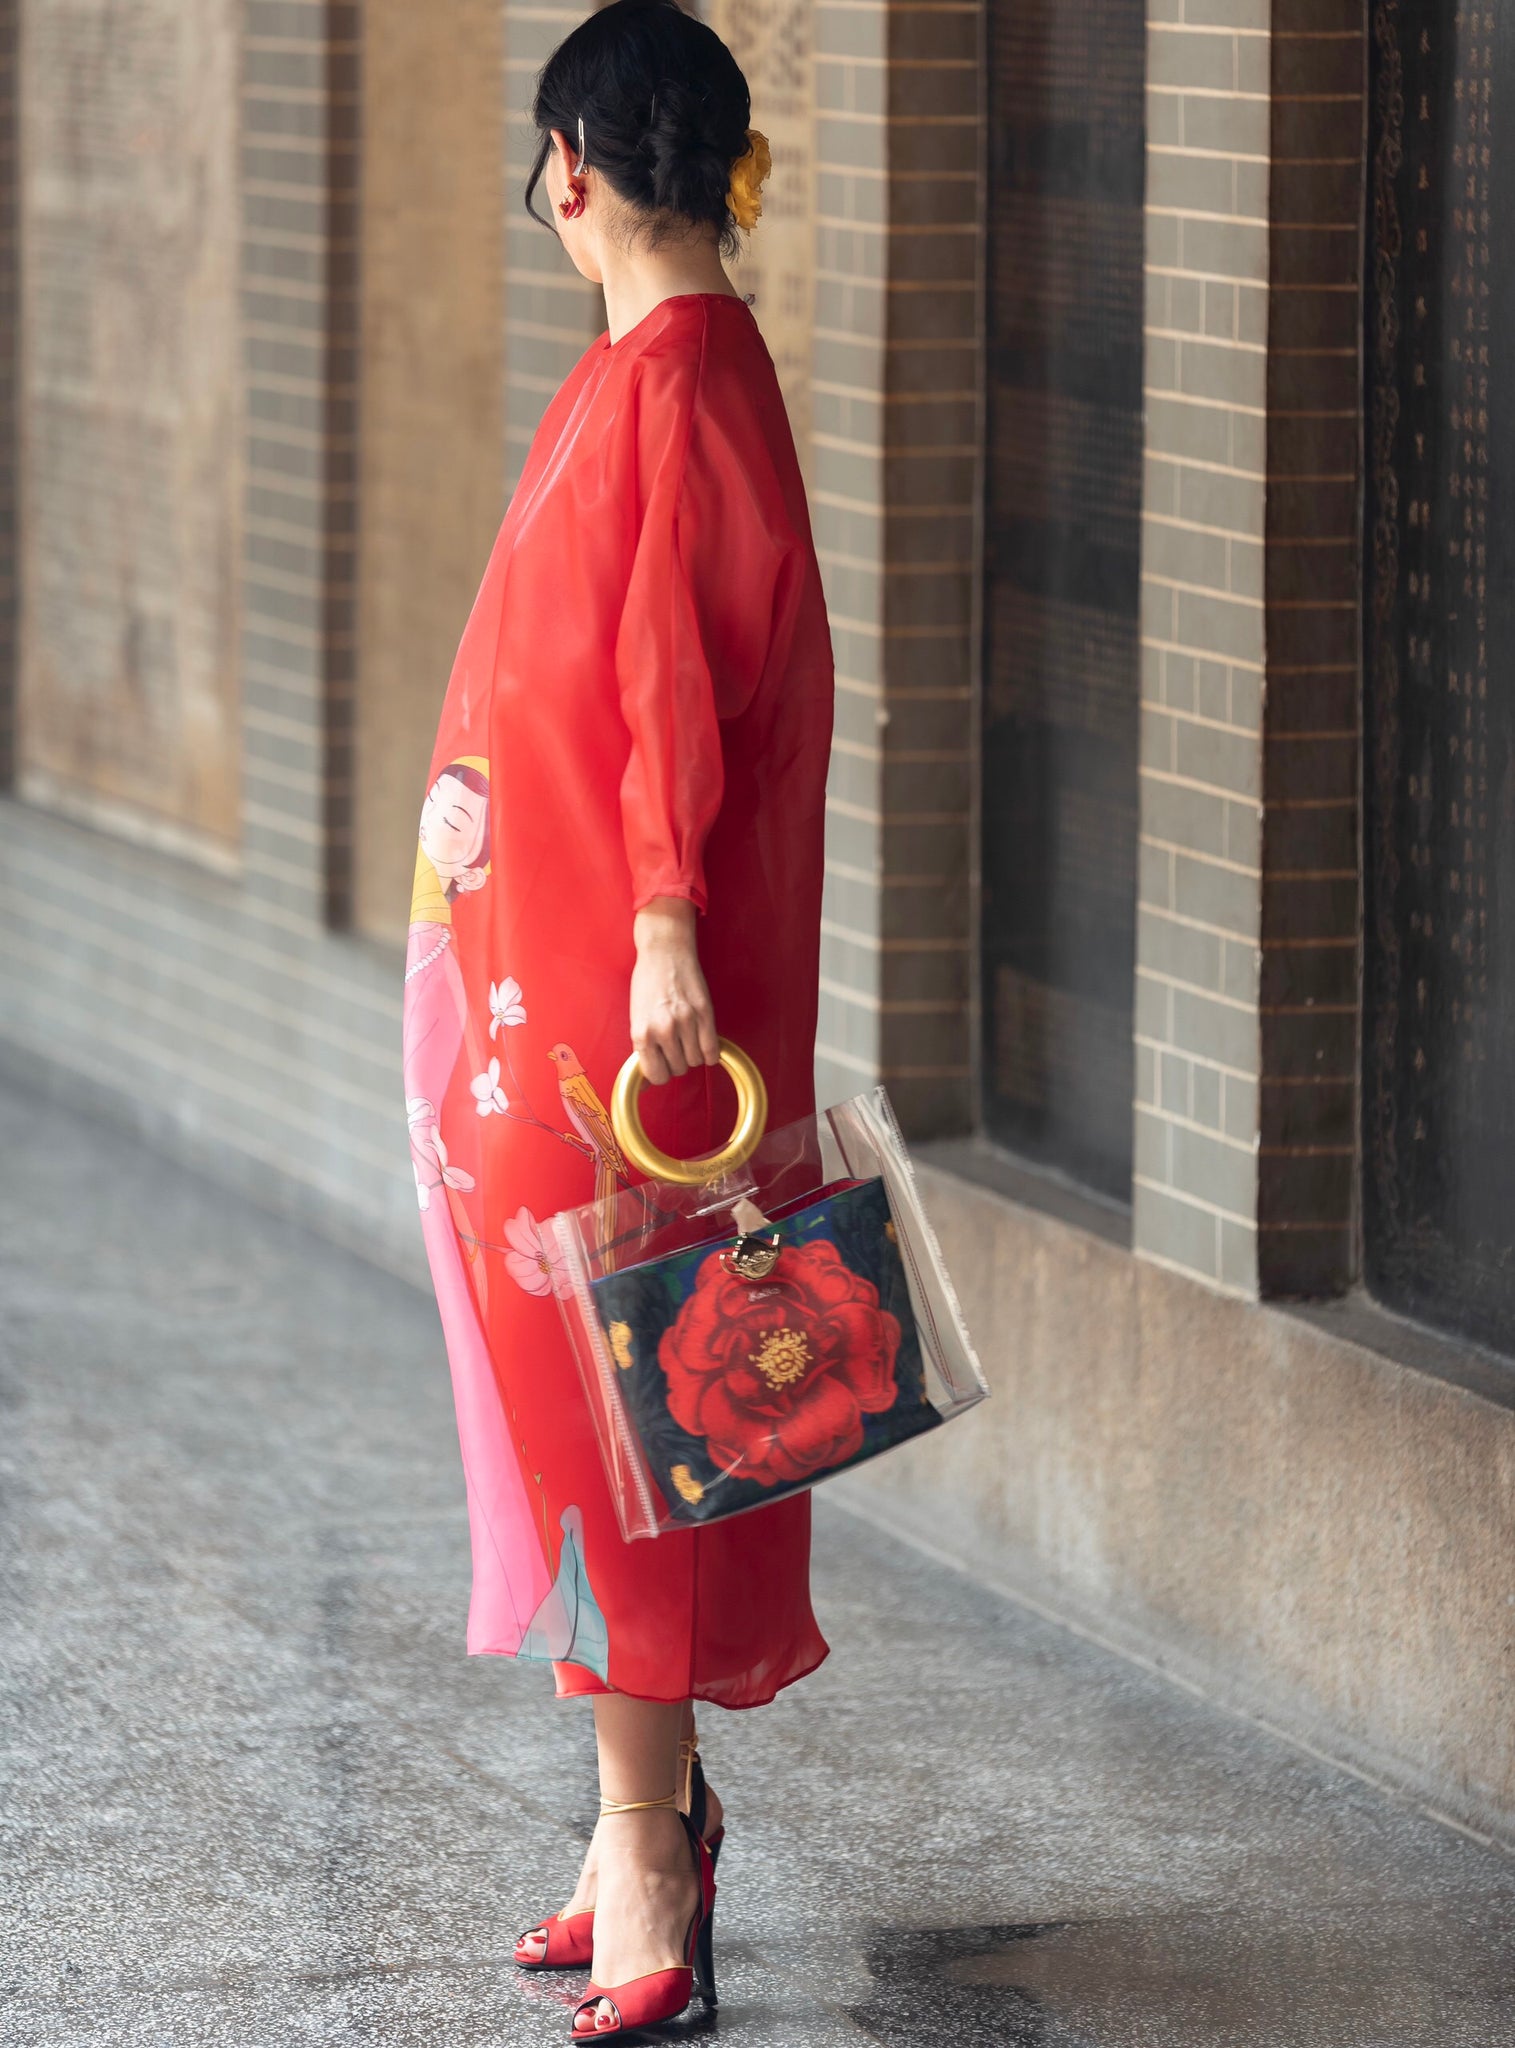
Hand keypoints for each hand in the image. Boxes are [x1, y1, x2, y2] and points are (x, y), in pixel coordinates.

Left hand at [630, 898, 719, 1084]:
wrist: (664, 951)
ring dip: (693, 1055)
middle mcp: (663, 1030)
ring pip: (695, 1061)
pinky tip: (703, 1043)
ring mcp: (686, 1022)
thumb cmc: (647, 982)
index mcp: (642, 1033)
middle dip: (677, 1063)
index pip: (656, 1075)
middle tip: (674, 1048)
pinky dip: (709, 1052)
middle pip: (678, 1069)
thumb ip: (642, 1050)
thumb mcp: (637, 1018)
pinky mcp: (705, 1013)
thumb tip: (644, 1085)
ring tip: (687, 1040)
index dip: (660, 1074)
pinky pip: (712, 1050)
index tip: (662, 1066)